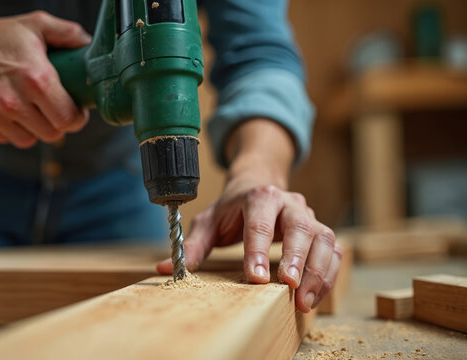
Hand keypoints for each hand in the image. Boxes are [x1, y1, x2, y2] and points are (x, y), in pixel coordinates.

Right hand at [0, 11, 91, 146]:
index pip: (68, 119)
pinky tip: (10, 111)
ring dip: (34, 129)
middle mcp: (15, 102)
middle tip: (54, 110)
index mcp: (36, 79)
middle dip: (57, 124)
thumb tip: (89, 44)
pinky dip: (12, 129)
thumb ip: (67, 33)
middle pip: (52, 134)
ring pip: (29, 140)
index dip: (76, 118)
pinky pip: (6, 138)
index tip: (75, 111)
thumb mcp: (36, 25)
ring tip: (31, 110)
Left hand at [156, 120, 340, 312]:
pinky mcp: (321, 230)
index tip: (255, 277)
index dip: (257, 250)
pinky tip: (316, 295)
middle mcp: (289, 203)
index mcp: (258, 197)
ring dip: (318, 270)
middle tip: (289, 286)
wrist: (259, 182)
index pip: (259, 223)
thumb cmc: (232, 207)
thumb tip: (165, 266)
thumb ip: (192, 244)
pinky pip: (333, 251)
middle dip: (296, 258)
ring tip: (305, 300)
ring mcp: (309, 215)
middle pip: (300, 227)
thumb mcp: (208, 221)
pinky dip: (329, 274)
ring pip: (324, 238)